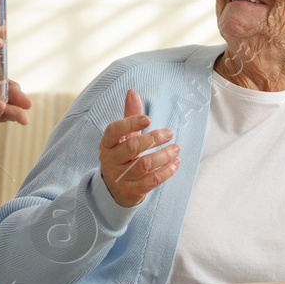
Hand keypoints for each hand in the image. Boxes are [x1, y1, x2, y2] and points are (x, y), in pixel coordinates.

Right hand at [98, 90, 179, 207]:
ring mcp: (120, 177)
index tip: (148, 119)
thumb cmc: (123, 155)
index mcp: (107, 143)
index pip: (114, 130)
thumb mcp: (124, 137)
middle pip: (132, 147)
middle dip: (154, 139)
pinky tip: (175, 163)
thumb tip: (132, 92)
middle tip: (170, 133)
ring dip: (164, 155)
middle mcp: (111, 160)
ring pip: (145, 164)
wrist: (115, 188)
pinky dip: (167, 171)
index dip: (130, 123)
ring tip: (176, 149)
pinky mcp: (131, 191)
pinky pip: (152, 180)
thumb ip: (130, 115)